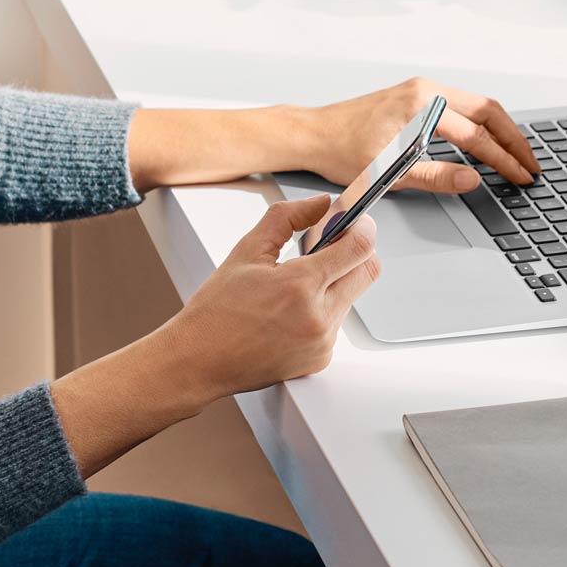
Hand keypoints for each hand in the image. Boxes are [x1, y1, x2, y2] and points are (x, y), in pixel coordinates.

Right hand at [161, 194, 378, 399]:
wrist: (199, 361)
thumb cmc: (216, 310)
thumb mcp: (247, 251)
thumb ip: (287, 218)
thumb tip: (321, 204)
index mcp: (300, 286)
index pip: (359, 248)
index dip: (363, 227)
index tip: (357, 219)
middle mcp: (319, 318)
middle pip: (368, 272)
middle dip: (356, 252)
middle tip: (330, 243)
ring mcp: (322, 343)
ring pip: (351, 297)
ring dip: (336, 281)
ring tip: (296, 281)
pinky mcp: (320, 359)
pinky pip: (336, 323)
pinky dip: (323, 308)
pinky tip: (291, 309)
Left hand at [303, 77, 539, 192]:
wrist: (313, 133)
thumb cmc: (341, 150)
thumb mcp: (390, 171)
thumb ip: (436, 176)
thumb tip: (472, 179)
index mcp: (421, 104)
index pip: (476, 134)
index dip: (503, 159)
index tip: (521, 176)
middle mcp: (425, 90)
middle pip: (487, 110)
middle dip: (513, 139)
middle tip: (531, 164)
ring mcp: (421, 91)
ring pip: (476, 106)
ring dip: (499, 131)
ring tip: (515, 156)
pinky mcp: (415, 97)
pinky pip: (460, 107)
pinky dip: (480, 125)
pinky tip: (486, 143)